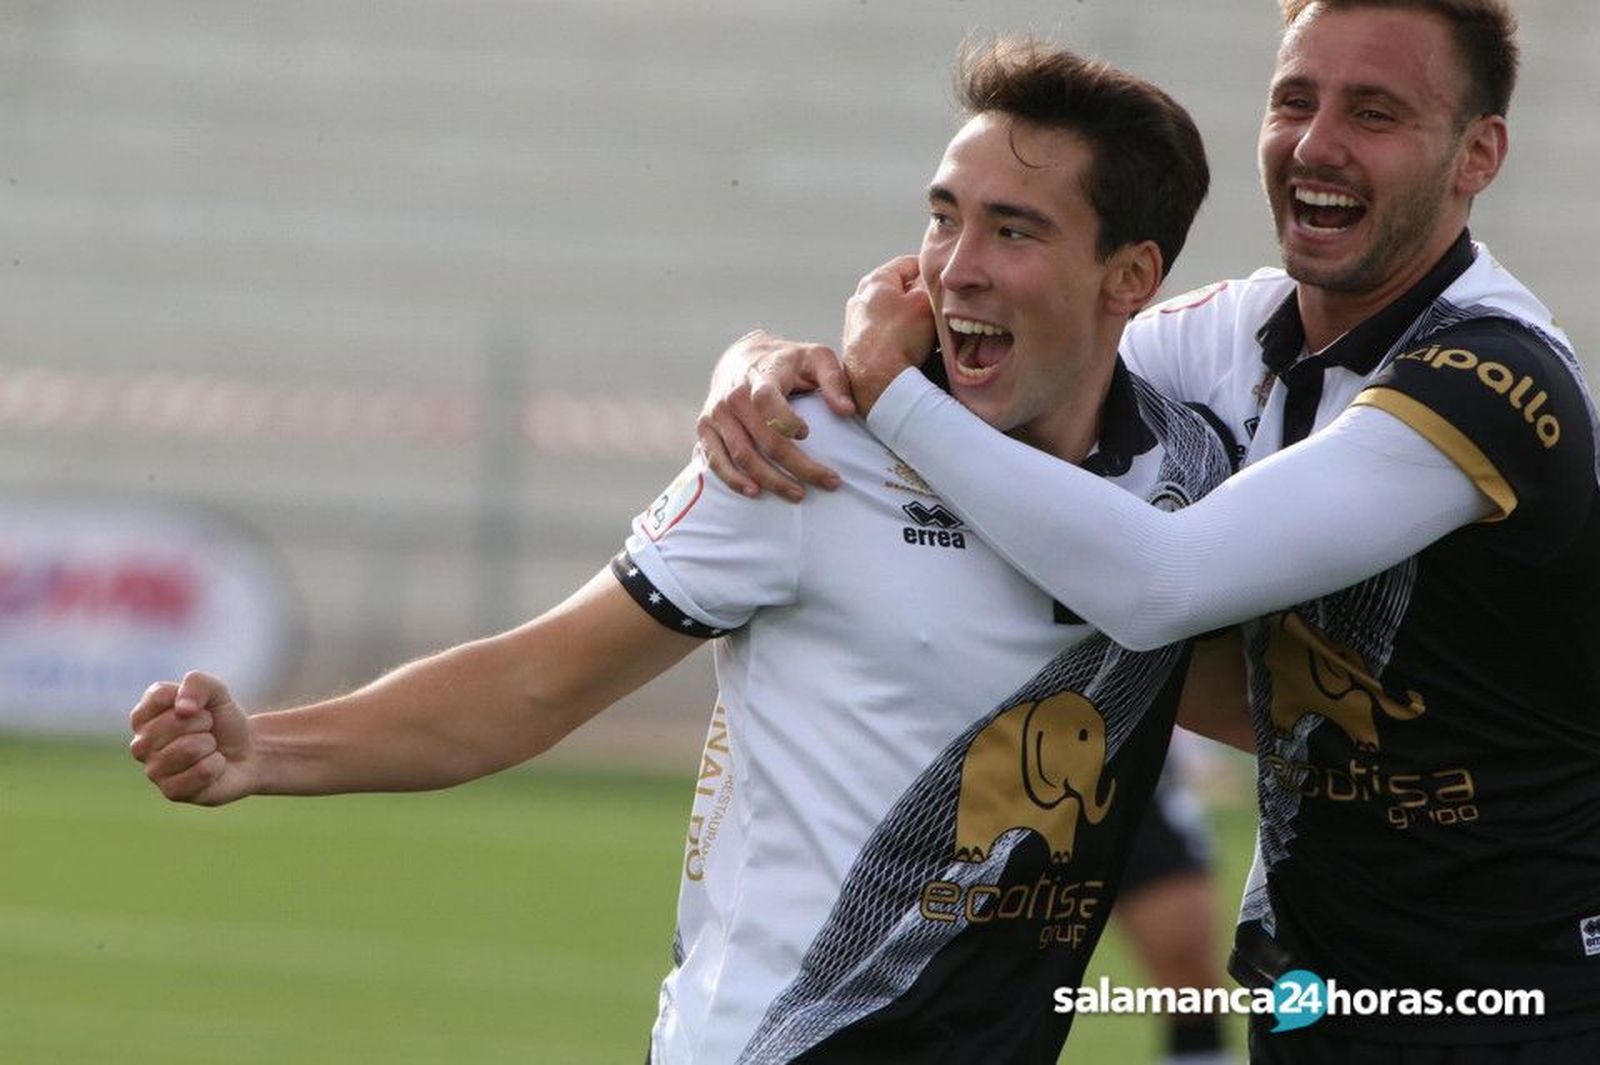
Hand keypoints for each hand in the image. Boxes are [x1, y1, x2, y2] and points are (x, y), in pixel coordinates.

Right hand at [129, 671, 256, 805]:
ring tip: (209, 749)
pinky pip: (202, 771)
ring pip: (188, 748)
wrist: (246, 752)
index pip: (161, 696)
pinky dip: (217, 765)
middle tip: (208, 731)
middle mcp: (140, 744)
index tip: (199, 708)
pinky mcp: (171, 792)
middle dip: (204, 723)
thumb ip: (197, 684)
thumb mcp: (216, 691)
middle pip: (176, 722)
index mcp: (142, 716)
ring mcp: (153, 771)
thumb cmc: (222, 721)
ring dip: (210, 745)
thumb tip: (182, 709)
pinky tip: (213, 767)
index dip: (192, 699)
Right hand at [696, 329, 854, 500]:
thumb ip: (834, 380)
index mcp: (761, 375)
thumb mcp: (816, 358)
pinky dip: (734, 480)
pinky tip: (755, 492)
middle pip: (763, 439)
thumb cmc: (789, 362)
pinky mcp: (705, 428)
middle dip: (797, 466)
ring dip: (770, 480)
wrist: (743, 357)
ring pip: (743, 455)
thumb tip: (847, 411)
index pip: (766, 400)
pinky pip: (717, 460)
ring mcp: (717, 413)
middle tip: (827, 483)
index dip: (785, 421)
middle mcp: (734, 395)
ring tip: (798, 494)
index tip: (807, 434)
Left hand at [840, 256, 935, 414]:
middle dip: (922, 298)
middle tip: (942, 307)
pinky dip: (903, 338)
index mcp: (875, 281)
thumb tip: (937, 282)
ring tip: (932, 331)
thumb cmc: (899, 338)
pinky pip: (888, 335)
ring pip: (895, 314)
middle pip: (901, 291)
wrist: (876, 383)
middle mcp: (860, 300)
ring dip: (914, 320)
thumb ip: (932, 286)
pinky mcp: (859, 348)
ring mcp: (857, 325)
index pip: (908, 263)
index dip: (930, 269)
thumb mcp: (925, 302)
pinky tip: (917, 349)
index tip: (945, 279)